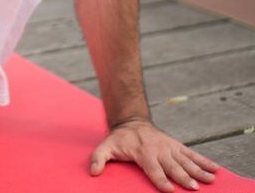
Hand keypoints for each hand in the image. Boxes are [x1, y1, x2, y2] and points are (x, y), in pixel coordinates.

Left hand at [90, 118, 219, 190]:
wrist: (132, 122)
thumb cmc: (120, 140)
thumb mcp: (106, 147)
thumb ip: (98, 158)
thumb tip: (93, 172)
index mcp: (144, 153)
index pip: (154, 170)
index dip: (161, 181)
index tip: (170, 190)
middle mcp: (159, 150)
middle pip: (173, 166)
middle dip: (183, 177)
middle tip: (194, 187)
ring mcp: (169, 147)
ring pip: (186, 160)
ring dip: (198, 170)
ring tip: (210, 179)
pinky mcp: (176, 145)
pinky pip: (191, 153)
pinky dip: (203, 160)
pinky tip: (215, 169)